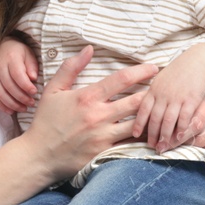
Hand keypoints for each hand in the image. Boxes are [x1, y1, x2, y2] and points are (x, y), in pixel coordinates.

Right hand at [0, 37, 39, 113]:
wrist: (4, 47)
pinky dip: (1, 105)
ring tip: (24, 109)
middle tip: (32, 103)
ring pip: (0, 93)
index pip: (17, 74)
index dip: (25, 85)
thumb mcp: (29, 54)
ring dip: (12, 104)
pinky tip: (11, 111)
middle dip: (21, 97)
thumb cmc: (20, 53)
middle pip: (9, 86)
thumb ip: (32, 66)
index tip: (34, 92)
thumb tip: (33, 78)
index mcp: (11, 58)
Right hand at [23, 45, 159, 178]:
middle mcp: (98, 116)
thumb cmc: (46, 122)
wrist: (39, 156)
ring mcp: (103, 136)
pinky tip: (153, 133)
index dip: (141, 72)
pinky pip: (130, 145)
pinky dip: (142, 138)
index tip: (154, 68)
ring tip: (163, 110)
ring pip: (138, 124)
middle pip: (136, 101)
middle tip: (166, 89)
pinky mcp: (105, 154)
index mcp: (87, 97)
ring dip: (151, 116)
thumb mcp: (53, 90)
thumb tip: (89, 49)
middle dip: (154, 93)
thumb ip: (71, 68)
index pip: (121, 80)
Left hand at [131, 50, 204, 151]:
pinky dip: (181, 129)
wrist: (198, 62)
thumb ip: (153, 94)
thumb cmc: (179, 72)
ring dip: (165, 135)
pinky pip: (184, 117)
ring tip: (163, 146)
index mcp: (154, 90)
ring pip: (168, 121)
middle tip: (152, 147)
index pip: (143, 109)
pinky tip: (179, 137)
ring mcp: (176, 98)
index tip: (135, 135)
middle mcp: (163, 95)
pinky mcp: (190, 100)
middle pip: (155, 119)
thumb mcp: (161, 80)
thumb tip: (144, 106)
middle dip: (152, 135)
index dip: (139, 123)